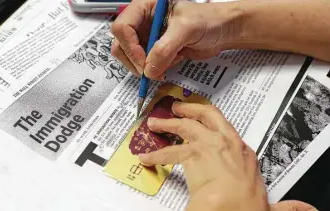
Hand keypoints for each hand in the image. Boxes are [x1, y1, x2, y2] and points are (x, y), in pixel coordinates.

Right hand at [111, 0, 242, 79]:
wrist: (222, 32)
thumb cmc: (208, 20)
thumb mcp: (186, 29)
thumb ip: (165, 49)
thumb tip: (148, 70)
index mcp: (145, 7)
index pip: (122, 26)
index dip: (130, 46)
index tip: (143, 61)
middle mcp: (143, 22)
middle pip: (121, 44)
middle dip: (135, 60)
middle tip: (150, 72)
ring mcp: (147, 38)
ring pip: (130, 58)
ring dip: (146, 67)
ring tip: (166, 64)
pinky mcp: (154, 51)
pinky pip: (145, 65)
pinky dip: (155, 70)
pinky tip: (173, 62)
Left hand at [138, 102, 321, 210]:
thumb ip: (289, 210)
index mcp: (245, 154)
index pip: (229, 132)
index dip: (215, 127)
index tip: (206, 125)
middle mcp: (228, 144)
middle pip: (208, 115)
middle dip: (192, 109)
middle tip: (178, 106)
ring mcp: (209, 145)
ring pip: (185, 126)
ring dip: (168, 124)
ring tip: (155, 124)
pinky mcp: (192, 152)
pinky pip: (169, 151)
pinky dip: (156, 154)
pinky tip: (147, 158)